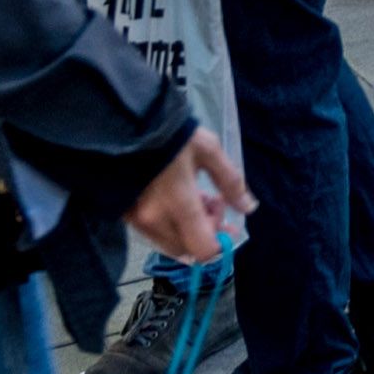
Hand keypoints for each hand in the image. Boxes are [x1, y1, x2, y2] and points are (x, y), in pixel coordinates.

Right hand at [125, 126, 249, 262]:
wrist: (128, 124)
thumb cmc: (174, 134)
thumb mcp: (209, 150)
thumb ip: (230, 182)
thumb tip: (248, 208)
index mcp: (179, 204)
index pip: (203, 250)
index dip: (221, 243)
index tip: (227, 223)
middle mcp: (155, 220)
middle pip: (188, 249)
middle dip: (205, 232)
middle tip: (211, 202)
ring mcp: (137, 221)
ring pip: (171, 244)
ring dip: (188, 230)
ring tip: (194, 197)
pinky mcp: (125, 216)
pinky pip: (154, 234)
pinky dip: (169, 225)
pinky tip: (174, 201)